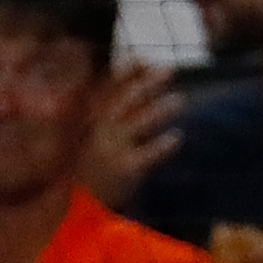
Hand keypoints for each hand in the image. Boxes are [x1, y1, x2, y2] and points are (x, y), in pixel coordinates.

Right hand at [83, 63, 181, 208]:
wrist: (83, 205)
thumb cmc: (96, 169)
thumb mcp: (100, 138)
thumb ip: (118, 116)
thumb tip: (140, 91)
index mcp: (96, 121)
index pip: (110, 89)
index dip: (126, 71)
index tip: (144, 57)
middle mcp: (102, 131)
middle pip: (124, 101)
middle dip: (145, 83)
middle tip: (169, 70)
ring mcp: (112, 150)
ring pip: (136, 124)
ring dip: (158, 110)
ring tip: (180, 100)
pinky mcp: (124, 170)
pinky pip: (145, 155)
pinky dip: (161, 146)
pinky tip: (177, 137)